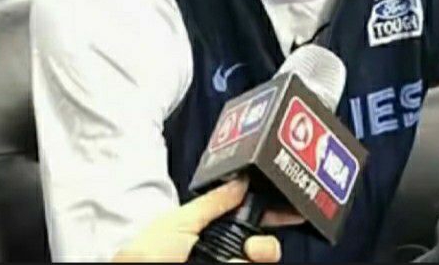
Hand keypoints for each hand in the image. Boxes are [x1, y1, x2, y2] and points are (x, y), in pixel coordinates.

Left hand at [112, 178, 281, 262]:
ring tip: (244, 258)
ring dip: (255, 256)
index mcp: (211, 225)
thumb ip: (216, 200)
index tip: (291, 206)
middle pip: (260, 243)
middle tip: (257, 248)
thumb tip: (243, 180)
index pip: (249, 214)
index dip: (271, 209)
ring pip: (256, 262)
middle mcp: (220, 248)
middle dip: (266, 242)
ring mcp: (222, 264)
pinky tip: (235, 264)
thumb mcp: (183, 218)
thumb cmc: (147, 250)